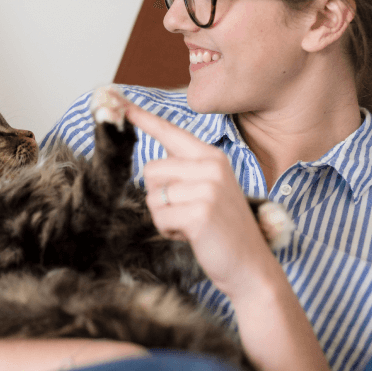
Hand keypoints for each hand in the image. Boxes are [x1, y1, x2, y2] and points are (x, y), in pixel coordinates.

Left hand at [118, 92, 276, 298]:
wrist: (251, 267)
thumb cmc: (224, 229)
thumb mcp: (209, 190)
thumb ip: (185, 172)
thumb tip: (150, 166)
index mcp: (212, 157)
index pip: (170, 132)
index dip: (142, 118)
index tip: (119, 102)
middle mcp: (211, 166)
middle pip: (150, 170)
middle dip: (158, 197)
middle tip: (187, 212)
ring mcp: (206, 188)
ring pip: (152, 196)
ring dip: (164, 216)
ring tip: (192, 224)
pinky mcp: (199, 212)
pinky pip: (159, 217)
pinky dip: (169, 231)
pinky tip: (192, 236)